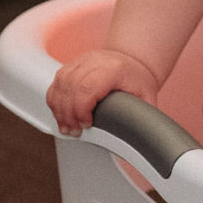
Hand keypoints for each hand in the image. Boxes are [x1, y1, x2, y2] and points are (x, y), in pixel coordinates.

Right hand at [47, 49, 162, 136]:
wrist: (133, 60)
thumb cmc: (138, 79)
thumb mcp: (147, 96)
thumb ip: (141, 117)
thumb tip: (137, 143)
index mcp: (113, 68)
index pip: (88, 87)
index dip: (82, 109)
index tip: (86, 124)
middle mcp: (94, 61)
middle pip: (71, 87)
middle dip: (68, 114)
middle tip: (73, 131)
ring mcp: (81, 61)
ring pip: (60, 84)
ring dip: (59, 109)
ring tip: (66, 127)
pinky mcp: (71, 65)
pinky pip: (56, 82)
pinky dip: (55, 100)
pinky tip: (60, 114)